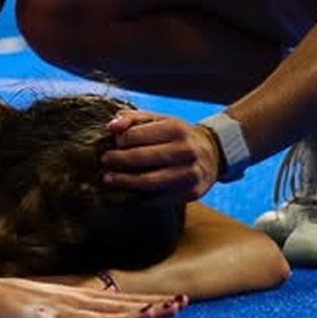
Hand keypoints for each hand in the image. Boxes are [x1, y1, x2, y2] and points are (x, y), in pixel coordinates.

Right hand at [0, 276, 185, 317]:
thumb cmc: (25, 305)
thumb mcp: (61, 308)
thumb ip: (84, 314)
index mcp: (83, 300)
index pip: (124, 300)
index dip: (151, 301)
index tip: (180, 301)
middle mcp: (77, 303)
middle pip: (119, 307)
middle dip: (149, 307)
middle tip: (179, 306)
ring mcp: (60, 312)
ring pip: (98, 317)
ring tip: (150, 316)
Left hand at [100, 110, 220, 201]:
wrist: (213, 154)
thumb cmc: (177, 135)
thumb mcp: (159, 120)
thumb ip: (132, 119)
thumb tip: (110, 127)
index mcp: (176, 128)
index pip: (136, 135)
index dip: (119, 141)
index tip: (112, 144)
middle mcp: (185, 150)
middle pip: (140, 158)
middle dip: (117, 160)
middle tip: (104, 161)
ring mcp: (189, 174)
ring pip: (148, 181)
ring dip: (123, 181)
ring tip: (108, 179)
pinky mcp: (191, 193)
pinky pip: (158, 198)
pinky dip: (139, 196)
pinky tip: (127, 192)